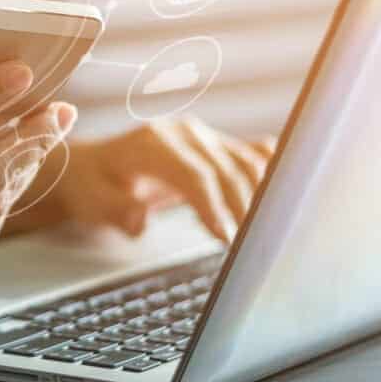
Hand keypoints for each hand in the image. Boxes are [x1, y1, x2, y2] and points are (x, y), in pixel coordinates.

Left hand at [51, 117, 275, 241]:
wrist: (92, 165)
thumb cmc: (92, 185)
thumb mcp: (92, 201)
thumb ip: (117, 211)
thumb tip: (140, 221)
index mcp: (152, 143)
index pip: (194, 175)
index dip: (215, 206)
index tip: (228, 238)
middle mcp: (183, 133)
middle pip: (226, 170)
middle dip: (243, 209)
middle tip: (255, 248)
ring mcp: (202, 136)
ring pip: (245, 162)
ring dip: (261, 196)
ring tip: (269, 233)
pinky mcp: (215, 144)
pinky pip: (249, 154)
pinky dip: (270, 171)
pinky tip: (288, 188)